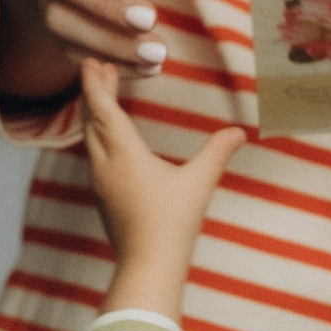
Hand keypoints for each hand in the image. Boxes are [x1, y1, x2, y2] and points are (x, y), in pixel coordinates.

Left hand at [79, 60, 244, 316]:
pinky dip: (98, 138)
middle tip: (96, 71)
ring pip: (90, 140)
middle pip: (91, 121)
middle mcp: (106, 165)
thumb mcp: (199, 184)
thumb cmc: (172, 224)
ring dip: (93, 115)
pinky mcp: (104, 199)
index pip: (103, 110)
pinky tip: (108, 142)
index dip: (97, 84)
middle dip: (93, 94)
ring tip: (100, 99)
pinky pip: (94, 157)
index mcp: (125, 154)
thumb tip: (239, 131)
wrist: (148, 266)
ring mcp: (101, 184)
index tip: (93, 63)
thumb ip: (217, 153)